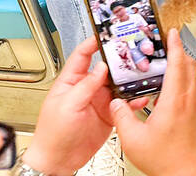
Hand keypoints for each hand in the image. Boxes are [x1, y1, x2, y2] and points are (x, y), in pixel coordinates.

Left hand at [22, 38, 147, 174]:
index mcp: (71, 81)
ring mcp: (98, 101)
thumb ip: (86, 85)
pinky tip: (141, 98)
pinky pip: (125, 103)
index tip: (107, 34)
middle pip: (106, 68)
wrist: (59, 161)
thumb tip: (102, 66)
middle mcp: (87, 89)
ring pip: (118, 84)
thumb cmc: (53, 134)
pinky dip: (134, 100)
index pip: (82, 55)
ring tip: (142, 75)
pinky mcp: (109, 114)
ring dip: (130, 80)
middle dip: (120, 60)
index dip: (94, 43)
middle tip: (134, 52)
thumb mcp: (68, 105)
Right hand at [110, 29, 195, 175]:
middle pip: (188, 67)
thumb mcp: (132, 139)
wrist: (186, 175)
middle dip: (178, 53)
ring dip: (181, 70)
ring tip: (167, 70)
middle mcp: (191, 101)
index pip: (177, 63)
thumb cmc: (165, 160)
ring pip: (193, 80)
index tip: (173, 32)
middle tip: (169, 45)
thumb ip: (122, 116)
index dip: (175, 45)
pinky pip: (194, 94)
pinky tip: (171, 97)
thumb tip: (116, 103)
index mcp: (175, 101)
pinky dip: (184, 87)